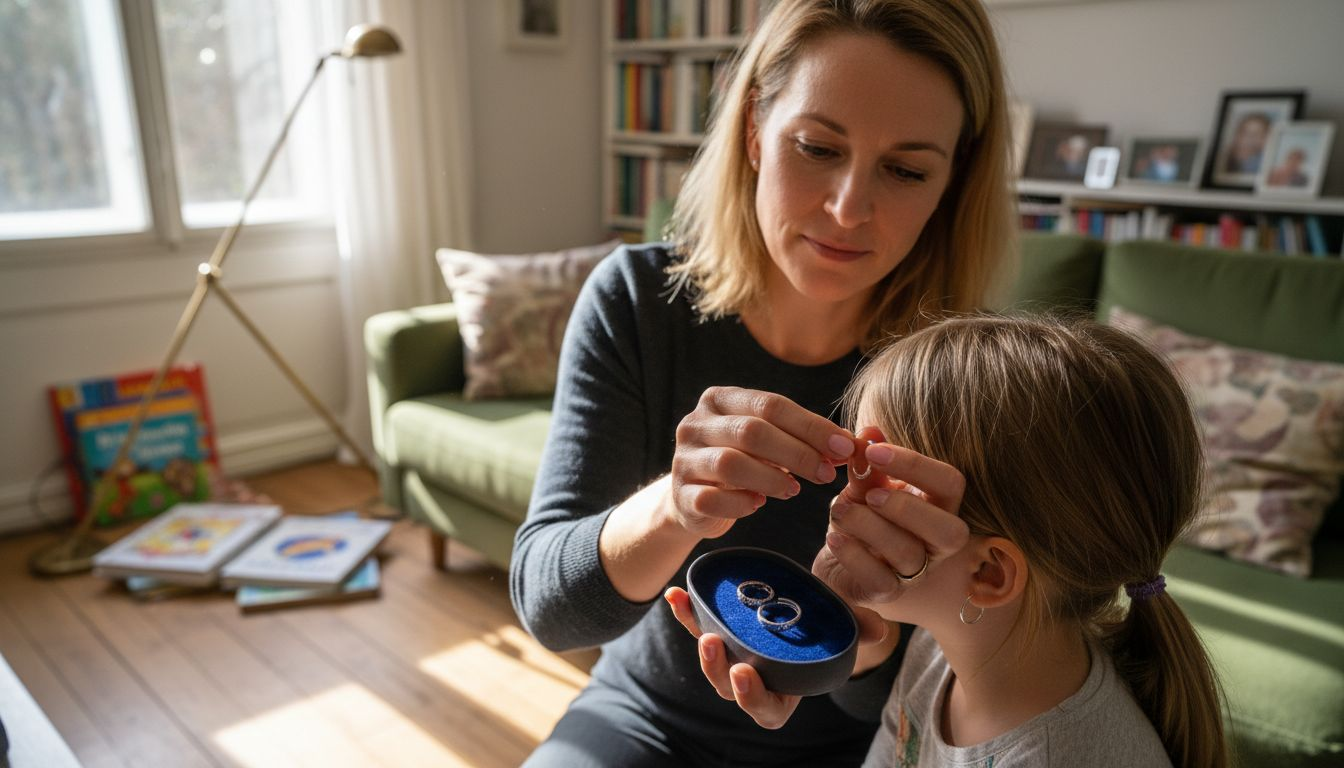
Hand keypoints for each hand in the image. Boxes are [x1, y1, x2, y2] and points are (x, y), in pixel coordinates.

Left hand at [663, 586, 888, 728]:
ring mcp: (732, 659)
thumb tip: (878, 628)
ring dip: (699, 644)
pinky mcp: (717, 634)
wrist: (803, 605)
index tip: (747, 674)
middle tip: (715, 645)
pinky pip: (697, 627)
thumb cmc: (824, 627)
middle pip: (729, 688)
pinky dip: (686, 613)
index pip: (764, 709)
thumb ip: (856, 628)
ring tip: (699, 625)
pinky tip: (675, 594)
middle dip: (717, 670)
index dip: (753, 698)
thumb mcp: (840, 628)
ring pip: (710, 662)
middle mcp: (753, 682)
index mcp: (782, 693)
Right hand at [664, 387, 855, 538]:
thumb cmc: (744, 462)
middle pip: (751, 431)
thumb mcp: (770, 442)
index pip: (771, 405)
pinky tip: (758, 504)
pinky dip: (742, 503)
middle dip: (797, 453)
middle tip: (827, 474)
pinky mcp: (681, 496)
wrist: (695, 498)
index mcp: (719, 400)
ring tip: (794, 490)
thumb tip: (856, 445)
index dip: (811, 426)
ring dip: (771, 478)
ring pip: (730, 464)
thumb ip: (806, 440)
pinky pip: (713, 499)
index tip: (845, 447)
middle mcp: (695, 424)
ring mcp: (684, 459)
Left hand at [813, 431, 969, 606]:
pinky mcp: (886, 593)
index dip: (916, 466)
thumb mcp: (864, 486)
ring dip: (870, 526)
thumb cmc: (863, 516)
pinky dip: (854, 555)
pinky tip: (834, 538)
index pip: (950, 483)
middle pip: (951, 531)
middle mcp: (935, 543)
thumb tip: (870, 431)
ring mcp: (914, 572)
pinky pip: (879, 580)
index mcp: (938, 507)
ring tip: (838, 509)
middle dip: (907, 509)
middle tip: (869, 494)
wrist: (838, 560)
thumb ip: (867, 463)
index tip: (874, 451)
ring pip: (908, 553)